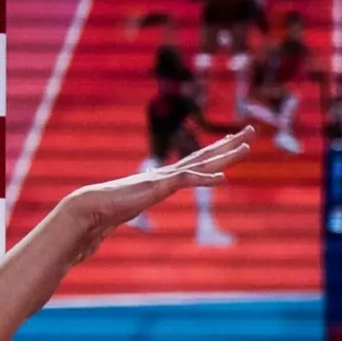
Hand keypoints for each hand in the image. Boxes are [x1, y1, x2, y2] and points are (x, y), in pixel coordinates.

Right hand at [53, 128, 253, 262]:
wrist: (90, 209)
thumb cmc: (108, 210)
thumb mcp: (134, 206)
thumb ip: (142, 201)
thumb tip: (142, 200)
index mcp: (165, 177)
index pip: (196, 160)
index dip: (216, 150)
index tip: (233, 141)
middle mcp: (168, 173)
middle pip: (205, 154)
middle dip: (229, 143)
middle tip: (251, 130)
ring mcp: (164, 178)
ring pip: (202, 163)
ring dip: (225, 156)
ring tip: (248, 147)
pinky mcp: (159, 188)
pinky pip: (186, 181)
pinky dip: (205, 179)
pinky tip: (223, 178)